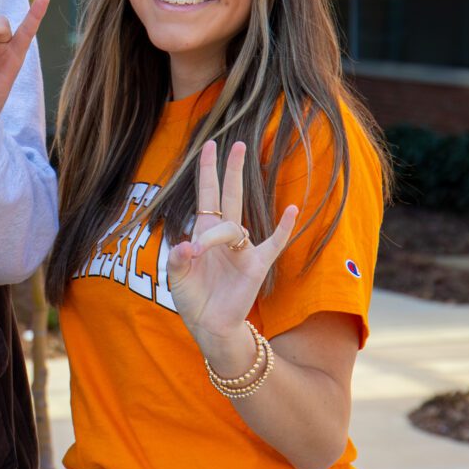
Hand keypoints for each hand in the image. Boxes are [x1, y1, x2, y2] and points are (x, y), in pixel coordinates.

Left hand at [164, 139, 299, 344]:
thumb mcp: (177, 278)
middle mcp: (224, 236)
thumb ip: (177, 260)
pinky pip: (274, 243)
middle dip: (231, 170)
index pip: (207, 195)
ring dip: (217, 234)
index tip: (210, 145)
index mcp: (203, 232)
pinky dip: (283, 228)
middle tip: (237, 143)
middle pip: (229, 195)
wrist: (210, 325)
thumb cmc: (192, 299)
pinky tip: (291, 210)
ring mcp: (243, 249)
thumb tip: (185, 246)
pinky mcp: (256, 266)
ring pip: (235, 225)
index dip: (208, 170)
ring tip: (198, 251)